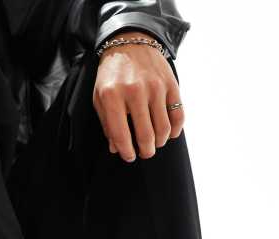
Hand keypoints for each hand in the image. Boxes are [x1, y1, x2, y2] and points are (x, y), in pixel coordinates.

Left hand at [93, 31, 184, 161]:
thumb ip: (107, 123)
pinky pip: (178, 116)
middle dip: (146, 151)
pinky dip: (175, 130)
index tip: (129, 156)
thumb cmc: (113, 74)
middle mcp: (135, 91)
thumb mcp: (100, 96)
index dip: (126, 152)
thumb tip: (117, 148)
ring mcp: (155, 87)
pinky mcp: (170, 85)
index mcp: (112, 95)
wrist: (130, 42)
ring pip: (163, 129)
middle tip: (145, 153)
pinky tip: (169, 133)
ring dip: (160, 142)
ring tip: (155, 143)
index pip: (121, 135)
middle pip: (146, 135)